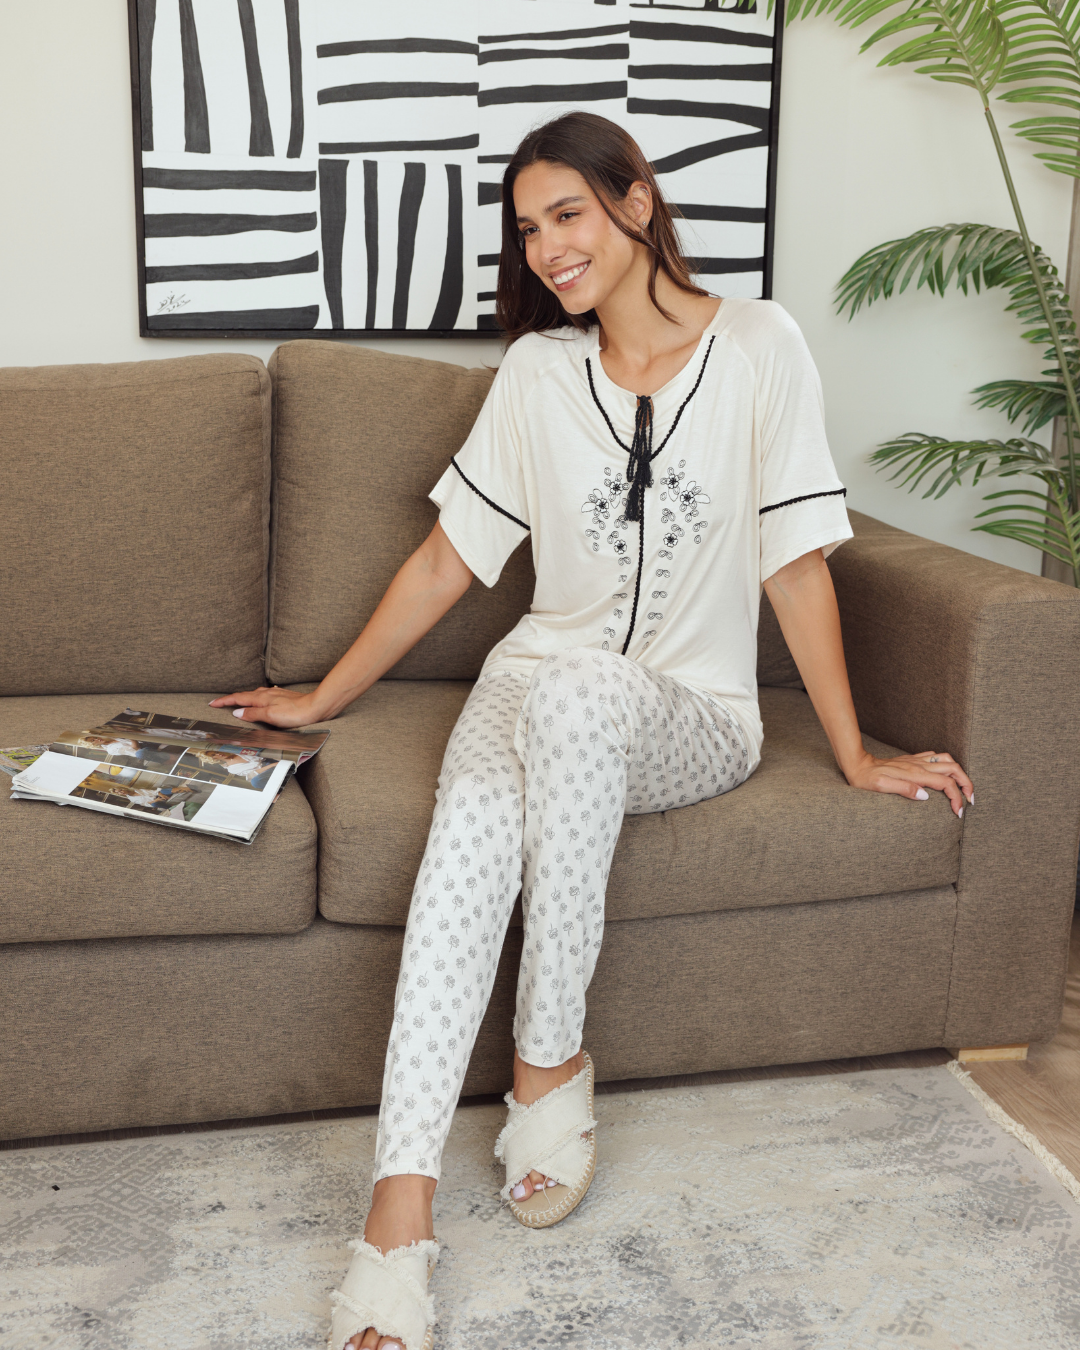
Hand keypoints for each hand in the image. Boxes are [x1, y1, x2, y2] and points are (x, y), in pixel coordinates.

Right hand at [208, 686, 323, 727]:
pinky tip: (261, 700)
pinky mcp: (283, 697)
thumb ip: (253, 714)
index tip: (212, 703)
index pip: (238, 698)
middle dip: (230, 699)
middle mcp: (267, 694)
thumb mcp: (270, 716)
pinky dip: (256, 699)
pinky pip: (264, 696)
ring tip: (236, 701)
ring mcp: (275, 695)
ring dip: (243, 698)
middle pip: (244, 695)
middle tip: (219, 703)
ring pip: (254, 695)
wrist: (316, 707)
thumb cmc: (295, 713)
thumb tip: (237, 712)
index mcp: (261, 698)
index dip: (224, 701)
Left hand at [844, 750, 973, 817]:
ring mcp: (917, 761)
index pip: (946, 784)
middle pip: (954, 769)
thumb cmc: (867, 779)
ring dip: (960, 773)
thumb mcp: (881, 787)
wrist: (857, 764)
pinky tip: (946, 774)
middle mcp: (919, 765)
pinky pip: (936, 757)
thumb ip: (904, 789)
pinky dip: (948, 765)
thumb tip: (925, 796)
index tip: (958, 812)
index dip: (956, 798)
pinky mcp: (912, 759)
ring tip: (964, 787)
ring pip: (948, 761)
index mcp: (915, 774)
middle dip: (967, 784)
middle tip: (970, 800)